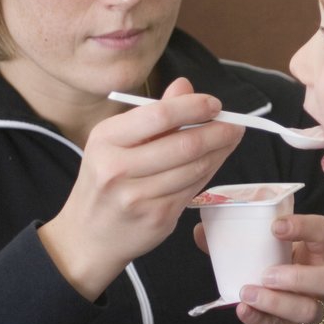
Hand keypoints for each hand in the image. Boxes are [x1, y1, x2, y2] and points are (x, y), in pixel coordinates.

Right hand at [41, 77, 242, 300]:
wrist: (88, 236)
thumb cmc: (106, 181)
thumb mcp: (116, 142)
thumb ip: (153, 115)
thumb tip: (185, 86)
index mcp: (106, 139)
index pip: (159, 115)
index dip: (194, 107)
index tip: (215, 104)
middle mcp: (118, 168)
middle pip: (183, 144)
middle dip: (218, 132)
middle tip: (236, 124)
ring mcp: (137, 197)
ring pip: (194, 168)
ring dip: (220, 152)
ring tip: (230, 140)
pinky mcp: (157, 218)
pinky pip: (193, 188)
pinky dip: (210, 171)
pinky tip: (215, 161)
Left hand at [195, 213, 323, 323]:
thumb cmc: (278, 284)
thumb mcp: (266, 259)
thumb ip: (236, 245)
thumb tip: (200, 232)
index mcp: (318, 254)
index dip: (305, 226)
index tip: (276, 227)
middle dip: (298, 275)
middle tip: (266, 274)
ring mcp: (316, 312)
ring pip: (309, 309)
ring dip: (277, 301)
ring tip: (248, 293)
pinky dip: (260, 320)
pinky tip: (243, 311)